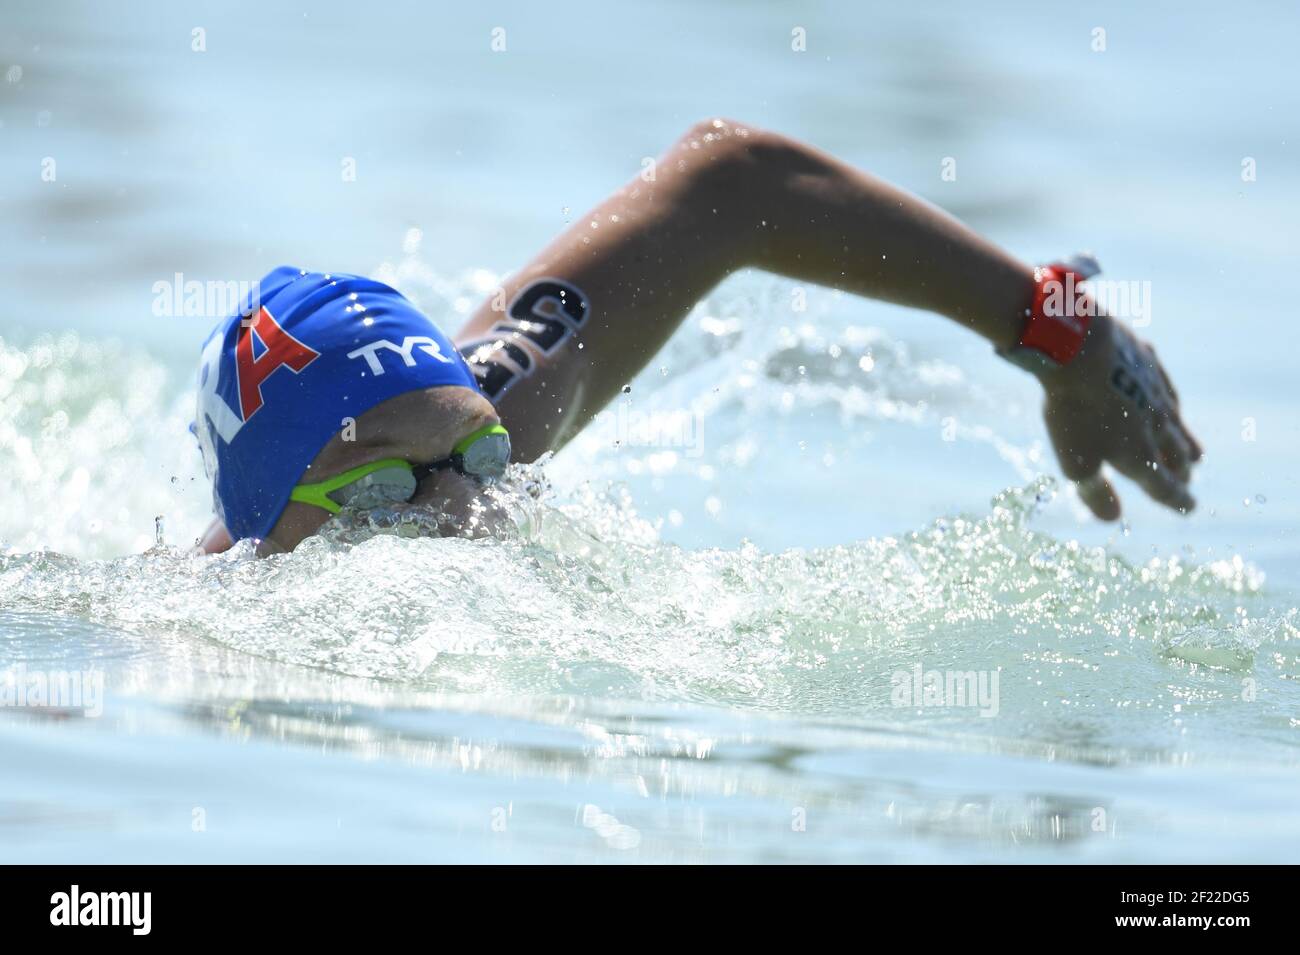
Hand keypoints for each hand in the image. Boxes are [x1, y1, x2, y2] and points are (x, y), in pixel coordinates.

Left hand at [1040, 313, 1202, 519]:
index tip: (1189, 507)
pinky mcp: (1148, 364)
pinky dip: (1170, 405)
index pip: (1165, 487)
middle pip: (1177, 455)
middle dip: (1182, 471)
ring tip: (1193, 453)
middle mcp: (1158, 426)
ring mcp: (1156, 393)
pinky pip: (1166, 389)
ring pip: (1178, 423)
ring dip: (1185, 441)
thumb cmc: (1075, 412)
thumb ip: (1095, 493)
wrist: (1080, 349)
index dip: (1177, 500)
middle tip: (1186, 479)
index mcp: (1141, 455)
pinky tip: (1169, 404)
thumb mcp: (1076, 462)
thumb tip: (1112, 518)